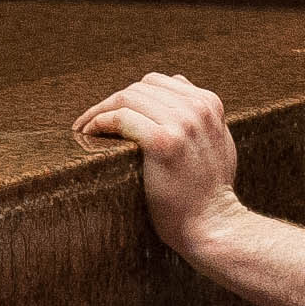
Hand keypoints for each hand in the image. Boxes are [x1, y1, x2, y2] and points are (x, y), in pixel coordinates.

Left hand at [74, 72, 243, 257]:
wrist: (214, 223)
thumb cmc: (210, 191)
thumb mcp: (218, 142)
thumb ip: (201, 115)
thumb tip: (180, 84)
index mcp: (210, 104)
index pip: (159, 82)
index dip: (132, 96)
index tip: (114, 112)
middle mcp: (198, 108)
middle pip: (141, 88)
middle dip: (113, 102)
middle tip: (91, 121)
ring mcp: (182, 124)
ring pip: (128, 98)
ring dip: (100, 110)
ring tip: (85, 127)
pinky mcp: (164, 142)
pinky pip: (121, 118)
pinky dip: (99, 122)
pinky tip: (89, 134)